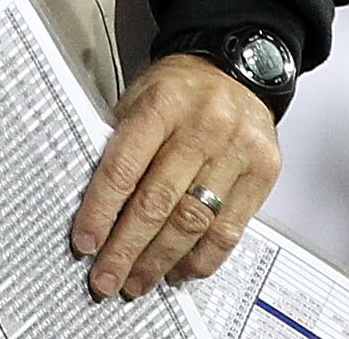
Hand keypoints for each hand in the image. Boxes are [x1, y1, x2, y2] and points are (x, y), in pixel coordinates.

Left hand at [71, 53, 279, 297]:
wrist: (234, 69)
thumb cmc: (178, 89)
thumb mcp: (138, 98)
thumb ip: (120, 144)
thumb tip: (94, 206)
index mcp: (162, 104)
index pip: (124, 167)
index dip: (101, 210)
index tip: (86, 243)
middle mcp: (202, 128)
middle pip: (158, 202)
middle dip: (127, 248)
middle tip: (107, 278)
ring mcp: (236, 152)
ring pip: (194, 221)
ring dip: (161, 260)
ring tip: (138, 281)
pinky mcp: (262, 174)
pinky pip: (229, 230)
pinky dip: (202, 258)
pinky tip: (179, 270)